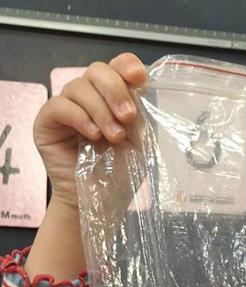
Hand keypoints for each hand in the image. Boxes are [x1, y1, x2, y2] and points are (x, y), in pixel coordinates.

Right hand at [33, 52, 147, 208]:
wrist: (101, 204)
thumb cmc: (120, 176)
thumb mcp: (140, 142)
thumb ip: (140, 113)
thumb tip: (141, 85)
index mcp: (112, 98)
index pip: (116, 66)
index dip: (127, 65)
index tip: (140, 77)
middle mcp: (88, 98)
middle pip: (97, 70)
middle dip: (115, 90)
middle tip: (127, 118)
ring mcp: (67, 108)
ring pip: (79, 86)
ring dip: (100, 110)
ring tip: (113, 138)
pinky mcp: (48, 122)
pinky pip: (60, 105)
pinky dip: (79, 117)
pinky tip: (92, 136)